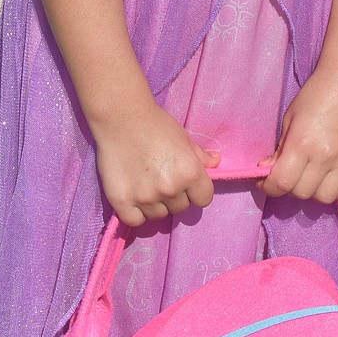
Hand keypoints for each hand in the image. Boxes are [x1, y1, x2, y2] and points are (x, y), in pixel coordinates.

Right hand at [95, 99, 218, 226]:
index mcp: (190, 173)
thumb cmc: (156, 124)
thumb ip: (200, 155)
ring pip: (159, 215)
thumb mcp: (184, 136)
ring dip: (156, 204)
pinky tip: (134, 196)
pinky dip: (136, 212)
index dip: (197, 191)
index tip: (186, 182)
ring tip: (147, 184)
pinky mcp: (122, 202)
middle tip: (162, 178)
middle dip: (175, 196)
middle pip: (180, 208)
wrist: (121, 116)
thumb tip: (216, 162)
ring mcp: (145, 198)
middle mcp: (170, 189)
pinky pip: (136, 221)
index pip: (204, 199)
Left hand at [257, 66, 337, 204]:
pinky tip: (331, 177)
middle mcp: (325, 156)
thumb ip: (279, 150)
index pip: (281, 183)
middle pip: (302, 193)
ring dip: (313, 191)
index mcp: (302, 143)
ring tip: (311, 176)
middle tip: (290, 173)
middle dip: (290, 187)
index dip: (268, 187)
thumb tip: (267, 172)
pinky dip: (336, 190)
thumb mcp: (289, 118)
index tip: (265, 182)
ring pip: (324, 198)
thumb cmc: (314, 95)